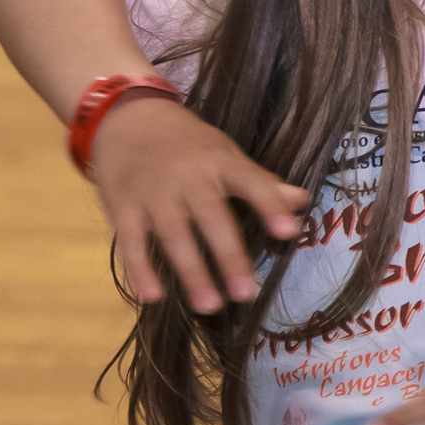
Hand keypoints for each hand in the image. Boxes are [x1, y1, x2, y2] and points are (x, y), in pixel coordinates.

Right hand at [88, 95, 308, 313]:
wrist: (128, 118)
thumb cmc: (187, 144)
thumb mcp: (226, 154)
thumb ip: (260, 182)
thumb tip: (301, 201)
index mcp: (221, 162)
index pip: (251, 182)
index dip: (270, 205)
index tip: (288, 232)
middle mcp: (189, 177)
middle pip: (212, 216)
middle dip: (230, 255)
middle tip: (247, 294)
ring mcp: (154, 192)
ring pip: (174, 233)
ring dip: (191, 271)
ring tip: (209, 306)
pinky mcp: (123, 206)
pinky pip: (132, 241)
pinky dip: (140, 269)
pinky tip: (153, 297)